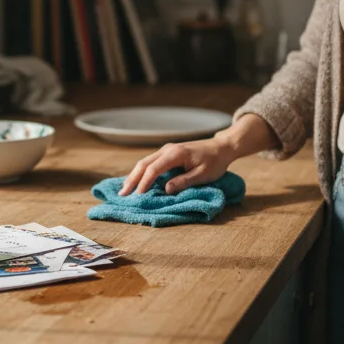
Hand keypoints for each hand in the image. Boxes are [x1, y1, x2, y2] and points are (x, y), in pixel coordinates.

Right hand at [119, 138, 237, 195]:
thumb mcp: (203, 175)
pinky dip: (141, 172)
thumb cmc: (214, 162)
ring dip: (134, 176)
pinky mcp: (168, 153)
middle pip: (144, 164)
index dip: (144, 183)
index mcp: (175, 154)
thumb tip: (166, 189)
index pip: (154, 169)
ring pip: (145, 162)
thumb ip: (184, 181)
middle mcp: (167, 149)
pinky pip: (150, 162)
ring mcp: (166, 150)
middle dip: (132, 179)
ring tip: (125, 190)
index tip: (137, 196)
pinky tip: (136, 181)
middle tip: (122, 195)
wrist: (221, 147)